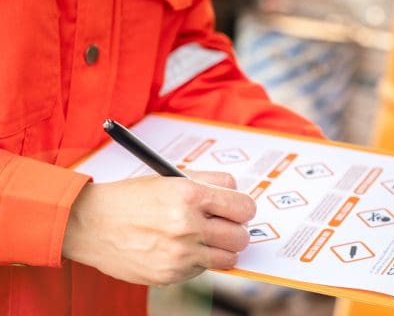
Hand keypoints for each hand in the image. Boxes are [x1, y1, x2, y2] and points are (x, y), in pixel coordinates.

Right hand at [62, 171, 254, 284]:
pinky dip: (198, 261)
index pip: (244, 207)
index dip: (244, 209)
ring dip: (222, 249)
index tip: (239, 211)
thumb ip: (209, 183)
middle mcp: (187, 225)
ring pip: (228, 258)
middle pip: (241, 236)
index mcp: (190, 195)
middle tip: (224, 226)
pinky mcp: (170, 274)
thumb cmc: (132, 198)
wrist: (91, 223)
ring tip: (205, 239)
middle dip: (236, 231)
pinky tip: (180, 248)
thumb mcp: (171, 178)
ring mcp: (179, 253)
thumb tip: (238, 192)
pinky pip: (203, 270)